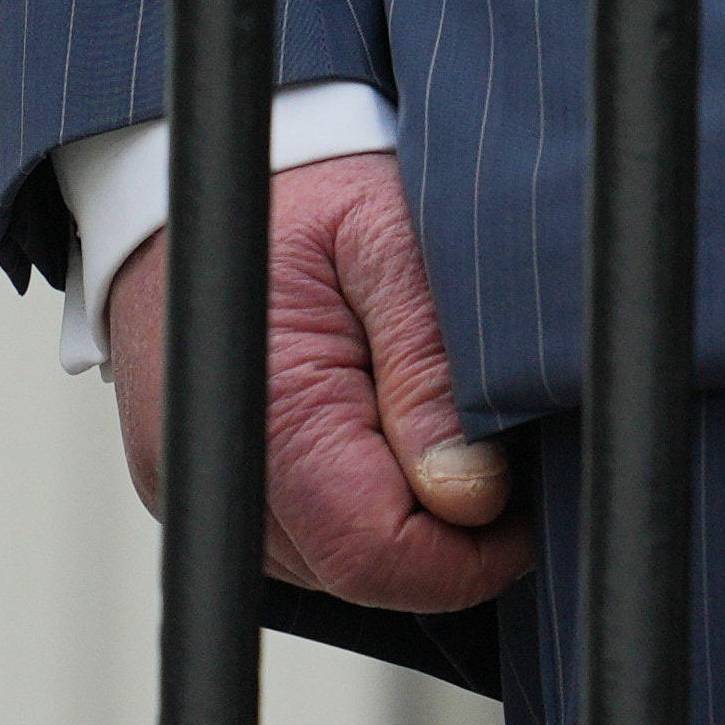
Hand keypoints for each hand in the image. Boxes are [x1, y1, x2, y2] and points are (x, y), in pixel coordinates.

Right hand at [100, 149, 533, 609]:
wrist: (198, 155)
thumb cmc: (297, 183)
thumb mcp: (389, 242)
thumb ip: (431, 370)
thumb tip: (473, 494)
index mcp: (262, 416)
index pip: (377, 556)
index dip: (473, 549)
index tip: (526, 496)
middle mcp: (212, 471)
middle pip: (358, 570)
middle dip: (442, 529)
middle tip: (490, 438)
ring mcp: (197, 480)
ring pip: (329, 561)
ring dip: (399, 513)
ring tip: (427, 410)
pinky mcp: (198, 474)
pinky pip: (297, 528)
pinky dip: (354, 493)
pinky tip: (380, 419)